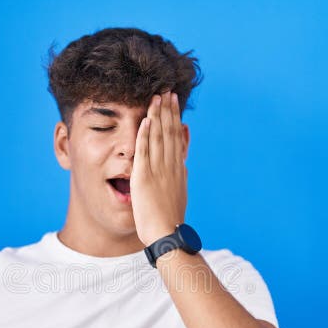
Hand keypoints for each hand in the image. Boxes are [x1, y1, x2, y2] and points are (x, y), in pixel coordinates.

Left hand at [131, 90, 188, 246]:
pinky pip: (144, 152)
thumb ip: (179, 176)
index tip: (174, 104)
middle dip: (168, 111)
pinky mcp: (144, 178)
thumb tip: (183, 164)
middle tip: (167, 91)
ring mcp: (158, 171)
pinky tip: (144, 119)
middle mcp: (170, 166)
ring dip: (157, 116)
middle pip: (169, 133)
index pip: (176, 138)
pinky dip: (145, 135)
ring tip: (156, 97)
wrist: (168, 235)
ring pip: (158, 138)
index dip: (175, 119)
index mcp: (178, 169)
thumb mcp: (179, 193)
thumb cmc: (170, 221)